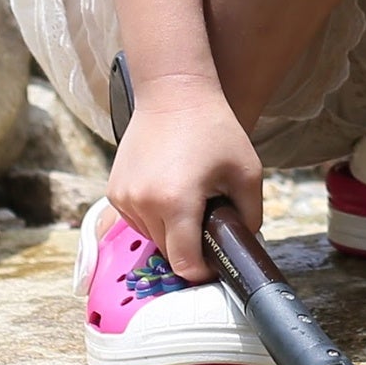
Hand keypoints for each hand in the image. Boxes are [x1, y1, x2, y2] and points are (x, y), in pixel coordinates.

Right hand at [105, 77, 261, 283]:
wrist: (173, 92)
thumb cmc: (215, 129)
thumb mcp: (247, 173)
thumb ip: (251, 216)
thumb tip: (244, 245)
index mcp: (176, 203)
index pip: (185, 265)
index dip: (204, 272)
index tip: (217, 263)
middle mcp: (143, 204)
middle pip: (169, 252)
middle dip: (191, 247)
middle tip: (210, 223)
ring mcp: (124, 198)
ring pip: (152, 238)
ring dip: (172, 232)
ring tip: (192, 202)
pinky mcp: (114, 191)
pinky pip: (137, 221)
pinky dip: (155, 217)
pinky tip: (172, 193)